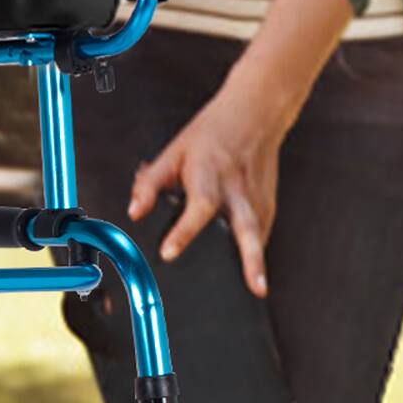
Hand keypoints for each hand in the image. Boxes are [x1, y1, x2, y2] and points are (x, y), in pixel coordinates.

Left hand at [127, 80, 285, 297]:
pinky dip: (256, 253)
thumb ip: (150, 183)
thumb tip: (133, 212)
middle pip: (246, 226)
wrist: (254, 113)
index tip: (169, 253)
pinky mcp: (269, 205)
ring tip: (257, 289)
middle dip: (250, 257)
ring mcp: (258, 198)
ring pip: (260, 233)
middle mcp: (236, 189)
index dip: (183, 231)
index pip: (197, 207)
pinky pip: (262, 233)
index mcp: (209, 175)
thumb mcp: (173, 152)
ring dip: (258, 262)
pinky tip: (250, 272)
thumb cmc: (211, 134)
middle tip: (254, 286)